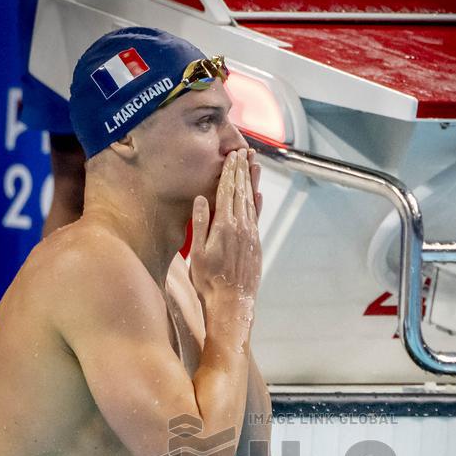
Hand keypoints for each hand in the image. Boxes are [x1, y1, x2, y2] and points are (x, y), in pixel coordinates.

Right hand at [190, 149, 261, 315]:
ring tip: (253, 164)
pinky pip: (257, 217)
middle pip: (241, 192)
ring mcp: (251, 236)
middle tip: (243, 151)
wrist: (232, 304)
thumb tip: (201, 199)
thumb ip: (200, 225)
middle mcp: (241, 227)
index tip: (232, 155)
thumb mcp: (197, 254)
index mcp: (224, 226)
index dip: (229, 172)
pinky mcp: (255, 245)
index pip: (227, 192)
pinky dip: (258, 203)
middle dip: (242, 170)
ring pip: (252, 202)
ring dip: (252, 181)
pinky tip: (258, 194)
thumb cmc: (209, 282)